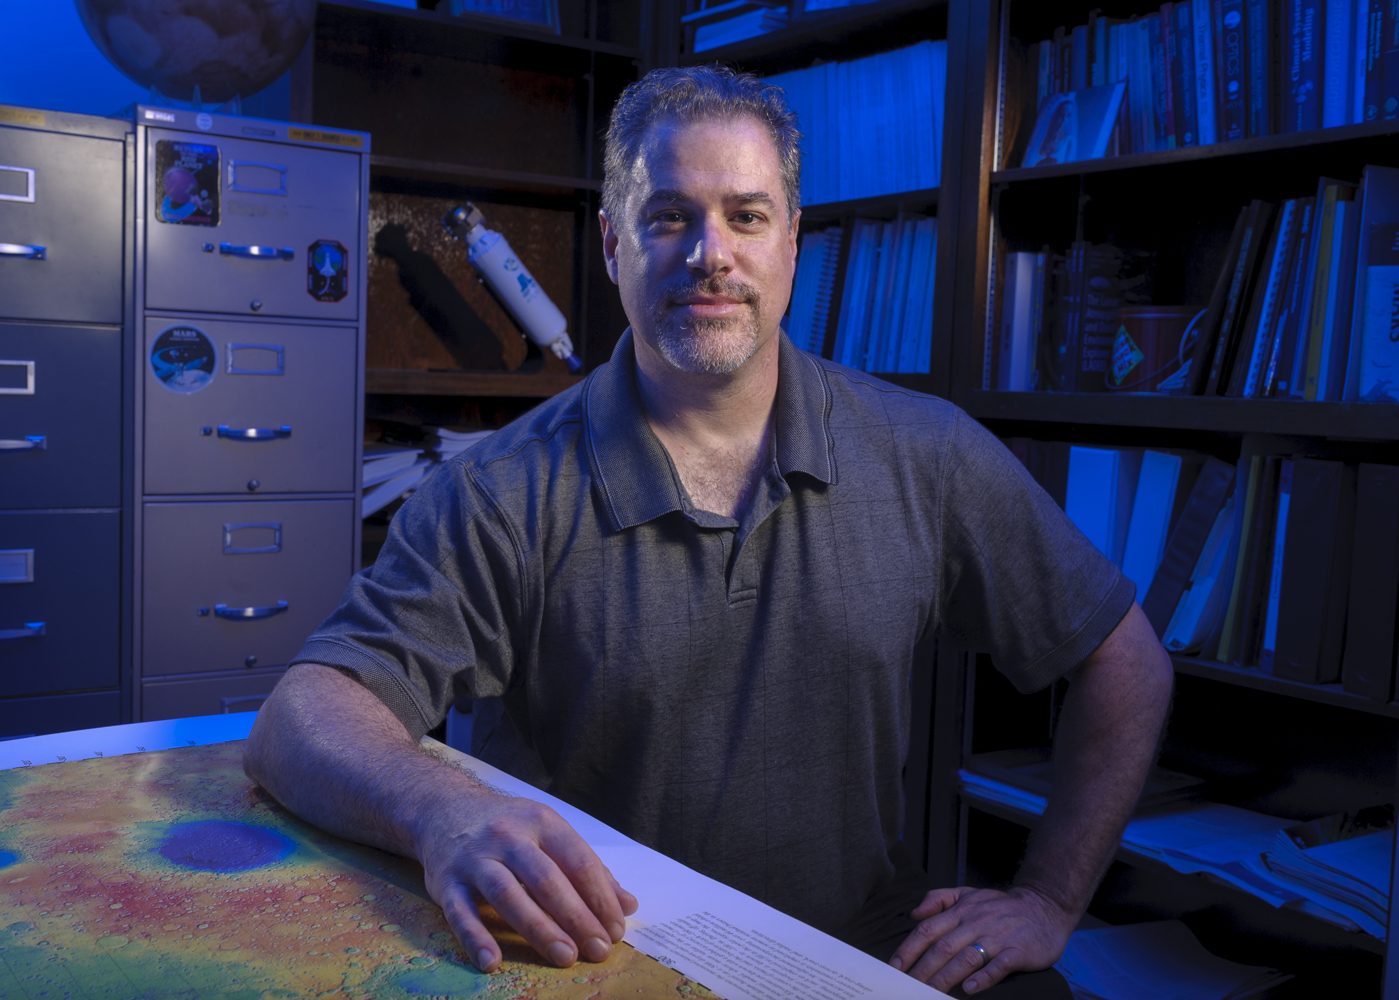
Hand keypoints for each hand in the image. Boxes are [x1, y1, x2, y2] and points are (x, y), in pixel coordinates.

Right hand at [414, 792, 638, 974]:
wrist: (443, 808)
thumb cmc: (508, 827)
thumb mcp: (549, 833)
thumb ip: (587, 868)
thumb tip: (627, 905)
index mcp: (541, 821)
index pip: (578, 861)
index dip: (601, 897)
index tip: (616, 929)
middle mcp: (507, 836)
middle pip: (546, 880)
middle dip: (576, 917)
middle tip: (598, 949)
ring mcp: (474, 859)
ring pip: (508, 895)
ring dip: (539, 929)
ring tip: (564, 956)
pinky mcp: (446, 882)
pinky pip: (461, 913)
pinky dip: (476, 939)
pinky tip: (493, 961)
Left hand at [888, 885, 1074, 993]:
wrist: (1045, 906)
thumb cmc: (1000, 906)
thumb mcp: (968, 893)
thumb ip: (939, 899)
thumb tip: (914, 914)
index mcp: (961, 911)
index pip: (927, 930)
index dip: (909, 949)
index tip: (894, 967)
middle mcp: (976, 923)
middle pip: (942, 948)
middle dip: (922, 969)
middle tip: (907, 986)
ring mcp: (997, 937)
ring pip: (966, 958)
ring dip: (946, 977)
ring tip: (930, 992)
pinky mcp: (1018, 951)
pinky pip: (999, 965)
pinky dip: (984, 977)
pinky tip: (970, 989)